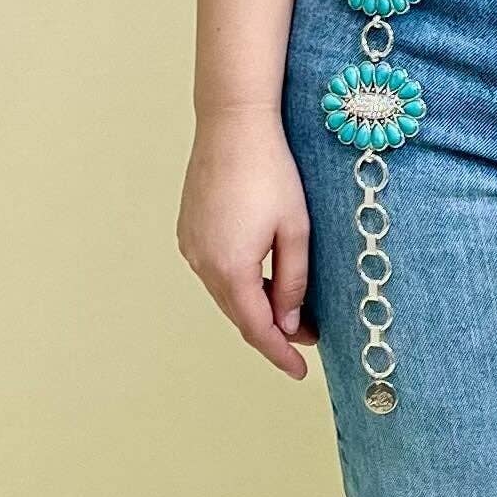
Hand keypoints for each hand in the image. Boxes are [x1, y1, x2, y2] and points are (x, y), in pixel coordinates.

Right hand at [178, 112, 314, 377]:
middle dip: (272, 332)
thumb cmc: (271, 172)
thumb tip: (289, 323)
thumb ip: (293, 281)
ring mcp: (190, 247)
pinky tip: (262, 280)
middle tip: (308, 338)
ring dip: (255, 306)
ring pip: (226, 294)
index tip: (301, 372)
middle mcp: (202, 264)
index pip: (257, 328)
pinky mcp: (188, 231)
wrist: (233, 125)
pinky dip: (238, 284)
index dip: (280, 354)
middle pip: (239, 314)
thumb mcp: (296, 230)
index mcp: (231, 268)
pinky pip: (214, 272)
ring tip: (290, 311)